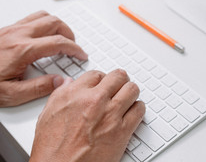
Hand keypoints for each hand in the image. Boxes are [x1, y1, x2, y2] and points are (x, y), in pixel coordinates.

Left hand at [0, 11, 86, 106]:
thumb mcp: (11, 94)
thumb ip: (39, 88)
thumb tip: (60, 81)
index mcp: (23, 50)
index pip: (59, 42)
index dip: (75, 48)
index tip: (80, 55)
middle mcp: (18, 34)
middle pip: (54, 22)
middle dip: (69, 33)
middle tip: (73, 46)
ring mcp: (11, 29)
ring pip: (43, 15)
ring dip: (57, 24)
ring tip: (61, 37)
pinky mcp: (6, 29)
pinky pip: (31, 18)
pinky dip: (44, 23)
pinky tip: (43, 35)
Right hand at [29, 69, 144, 161]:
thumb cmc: (52, 149)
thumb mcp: (47, 114)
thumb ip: (60, 94)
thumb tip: (68, 83)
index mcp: (74, 95)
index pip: (96, 74)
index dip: (101, 79)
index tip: (103, 84)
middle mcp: (94, 101)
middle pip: (118, 77)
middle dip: (119, 81)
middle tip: (119, 87)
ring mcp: (111, 114)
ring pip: (132, 89)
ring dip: (130, 93)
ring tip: (127, 99)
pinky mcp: (123, 130)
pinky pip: (139, 109)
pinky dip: (137, 109)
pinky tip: (132, 113)